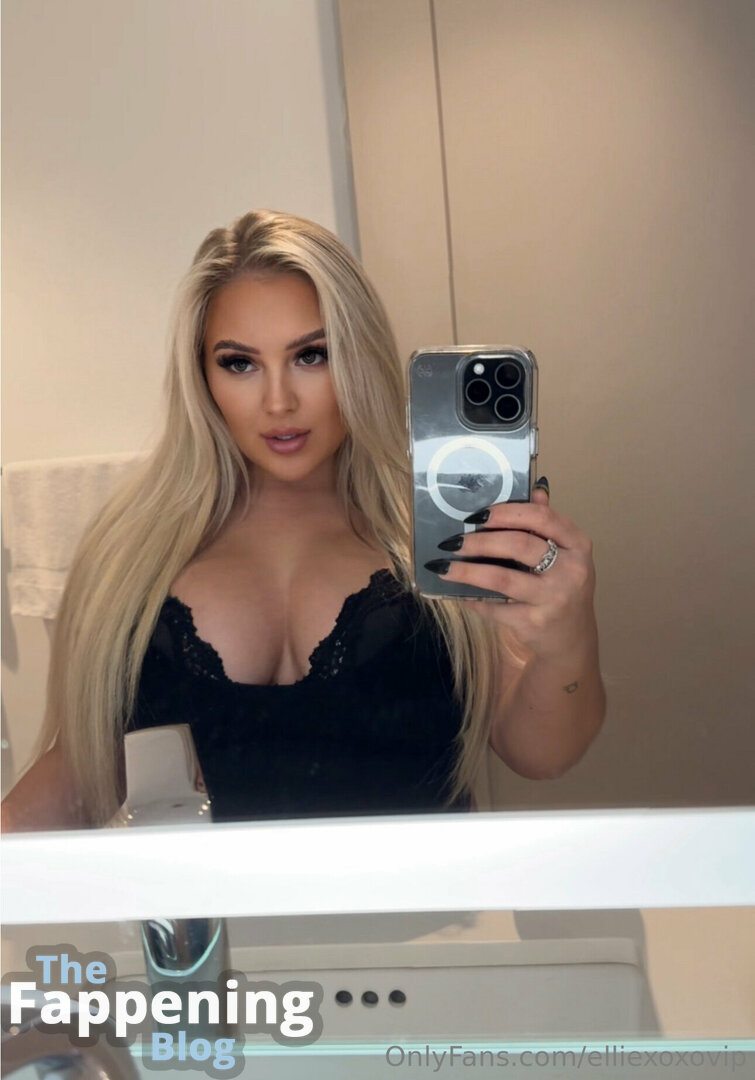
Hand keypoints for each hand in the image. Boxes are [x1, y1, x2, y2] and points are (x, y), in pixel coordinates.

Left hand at [426, 479, 596, 659]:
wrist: (571, 638)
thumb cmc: (561, 587)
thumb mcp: (565, 555)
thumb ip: (547, 525)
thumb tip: (534, 490)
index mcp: (578, 545)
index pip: (542, 517)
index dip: (506, 512)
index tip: (478, 515)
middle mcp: (571, 570)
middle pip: (519, 545)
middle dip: (480, 540)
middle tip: (453, 541)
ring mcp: (553, 598)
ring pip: (502, 577)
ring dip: (467, 570)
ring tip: (444, 565)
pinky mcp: (534, 623)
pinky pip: (495, 607)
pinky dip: (473, 598)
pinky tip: (458, 592)